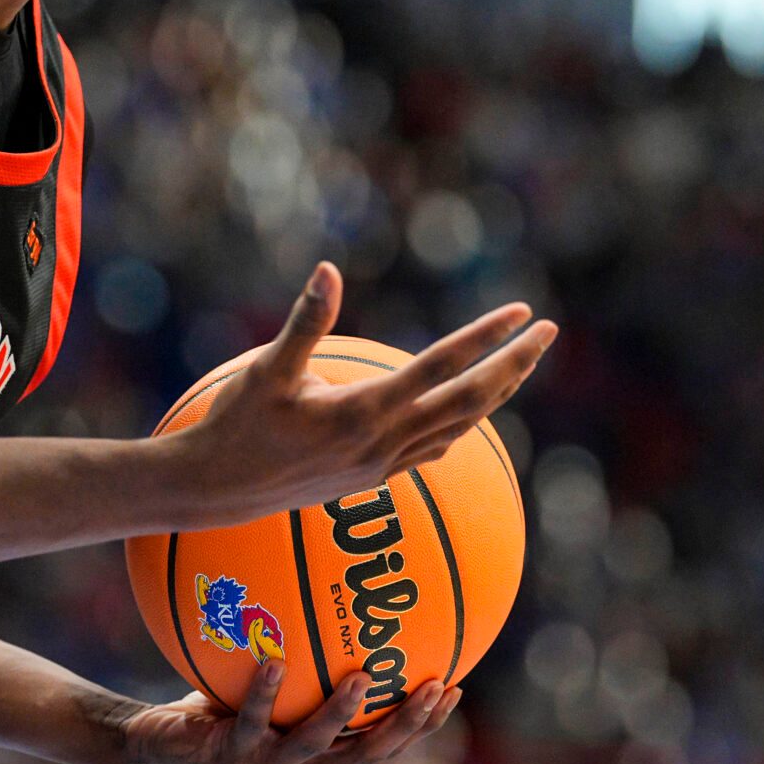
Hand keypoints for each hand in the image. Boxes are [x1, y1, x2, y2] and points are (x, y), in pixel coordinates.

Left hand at [113, 660, 461, 763]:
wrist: (153, 752)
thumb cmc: (214, 711)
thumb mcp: (262, 687)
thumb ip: (296, 659)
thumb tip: (328, 596)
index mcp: (316, 761)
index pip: (382, 746)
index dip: (421, 724)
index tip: (454, 686)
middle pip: (366, 756)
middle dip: (405, 724)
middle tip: (434, 686)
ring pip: (313, 744)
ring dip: (342, 711)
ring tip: (362, 676)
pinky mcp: (228, 759)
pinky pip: (249, 722)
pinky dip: (264, 692)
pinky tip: (275, 660)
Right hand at [161, 263, 555, 529]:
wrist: (216, 492)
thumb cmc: (234, 424)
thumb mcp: (265, 370)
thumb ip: (305, 321)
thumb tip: (329, 271)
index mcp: (360, 411)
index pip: (440, 367)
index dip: (484, 337)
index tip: (521, 312)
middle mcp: (381, 442)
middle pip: (470, 401)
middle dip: (515, 365)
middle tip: (547, 332)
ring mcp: (380, 465)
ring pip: (459, 427)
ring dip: (497, 393)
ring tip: (522, 362)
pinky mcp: (371, 478)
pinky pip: (435, 449)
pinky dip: (463, 424)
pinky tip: (469, 410)